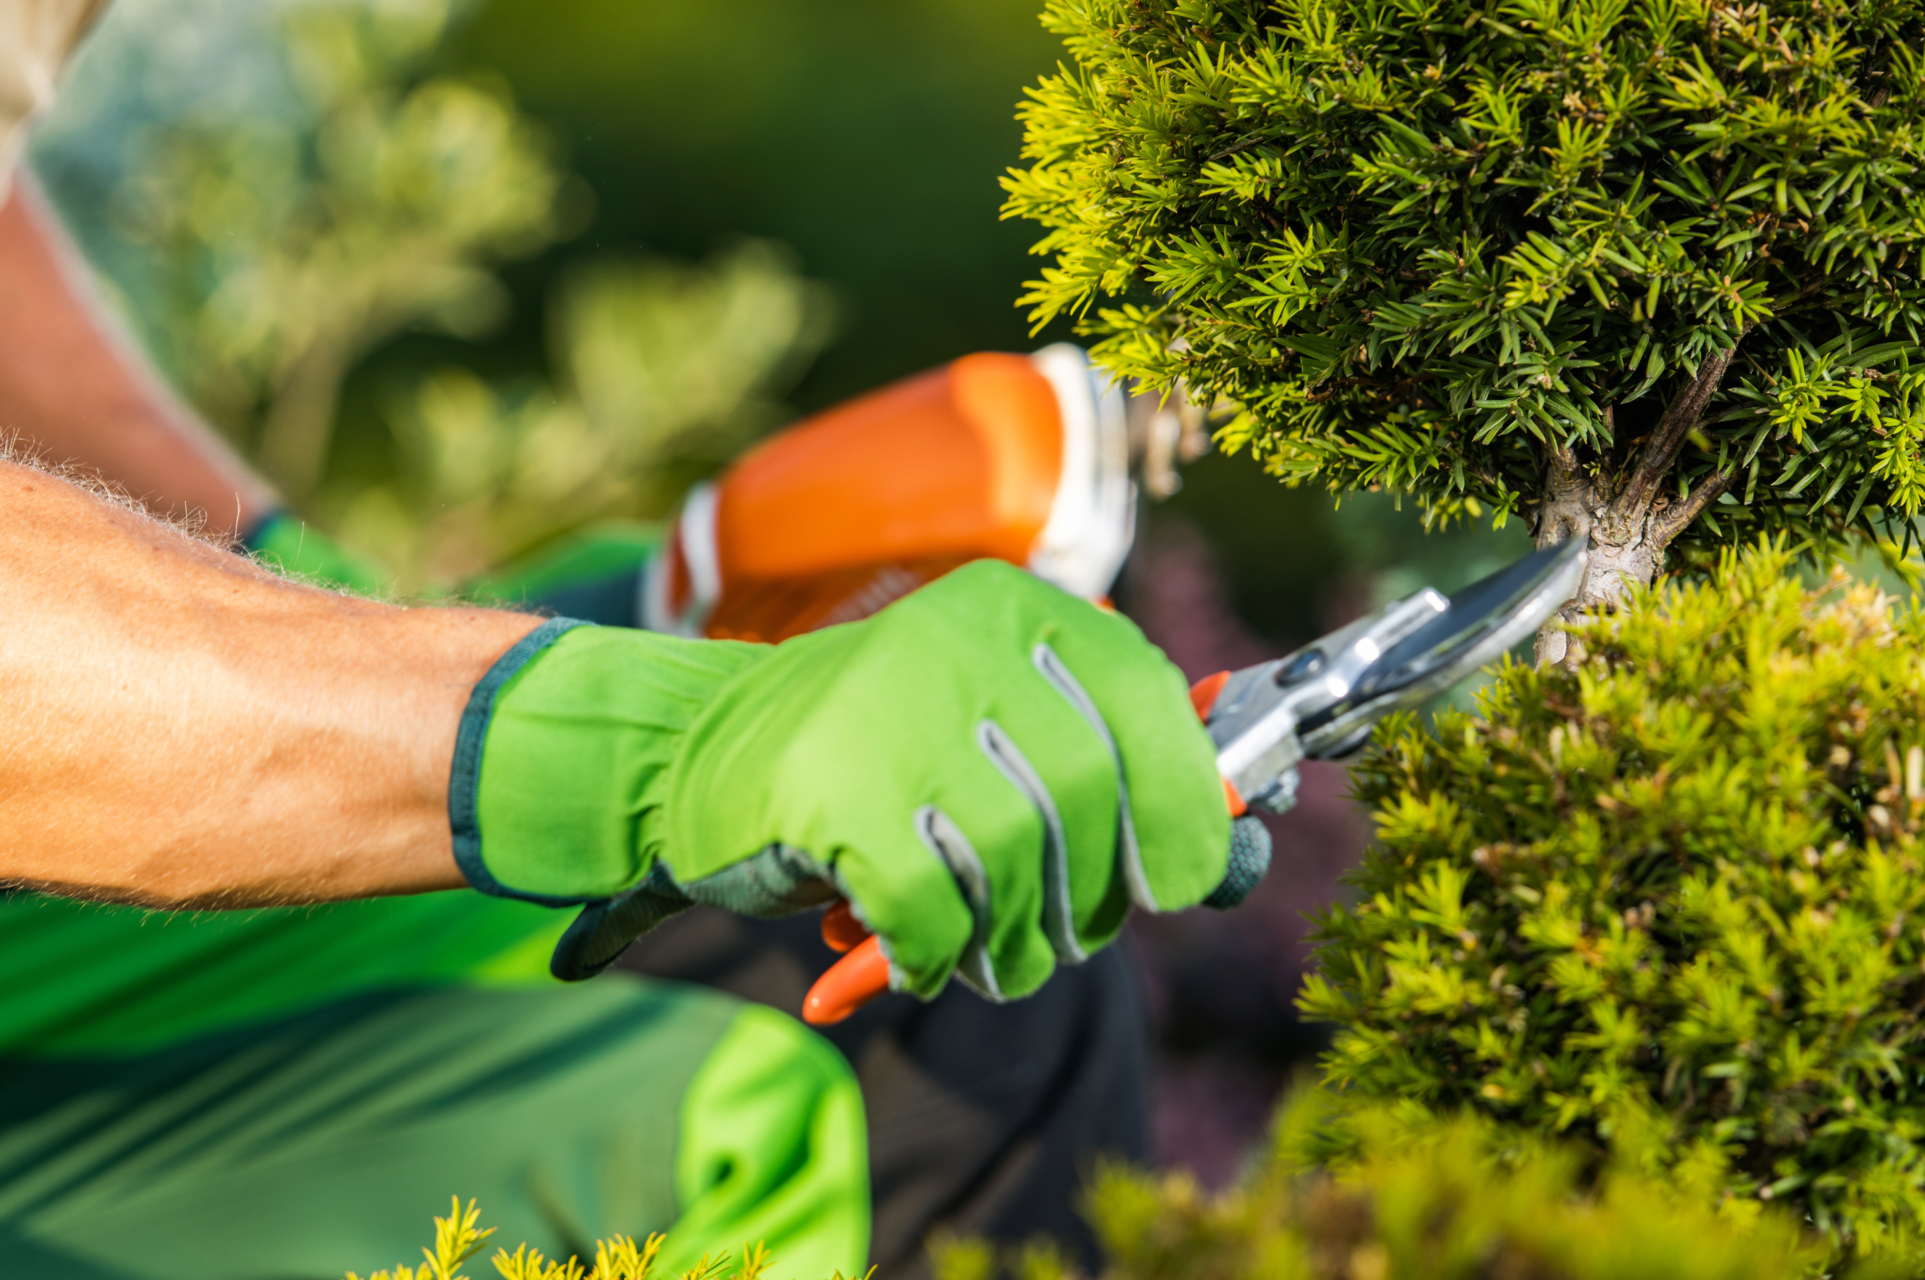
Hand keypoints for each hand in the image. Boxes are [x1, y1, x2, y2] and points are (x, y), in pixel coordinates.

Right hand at [455, 560, 1236, 998]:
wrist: (686, 754)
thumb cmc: (871, 754)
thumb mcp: (992, 726)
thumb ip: (1103, 766)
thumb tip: (1238, 837)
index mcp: (1014, 608)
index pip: (1147, 701)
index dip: (1188, 803)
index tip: (1191, 880)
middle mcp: (957, 639)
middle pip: (1089, 793)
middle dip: (1095, 893)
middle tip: (1068, 940)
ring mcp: (890, 708)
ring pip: (1018, 862)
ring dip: (1015, 940)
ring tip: (993, 957)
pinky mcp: (832, 791)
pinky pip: (934, 913)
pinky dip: (932, 956)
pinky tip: (911, 956)